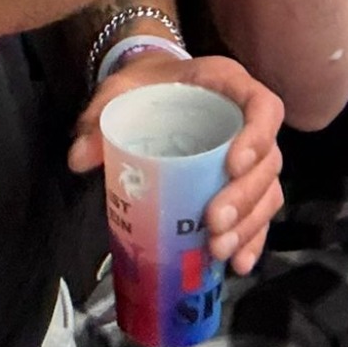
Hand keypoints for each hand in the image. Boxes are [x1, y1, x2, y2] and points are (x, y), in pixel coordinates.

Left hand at [68, 52, 284, 274]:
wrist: (153, 86)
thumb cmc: (144, 84)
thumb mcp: (120, 90)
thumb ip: (99, 117)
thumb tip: (78, 158)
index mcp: (227, 85)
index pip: (263, 107)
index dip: (257, 136)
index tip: (232, 165)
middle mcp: (248, 118)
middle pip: (269, 160)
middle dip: (245, 197)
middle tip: (215, 224)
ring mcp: (251, 153)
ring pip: (268, 191)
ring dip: (249, 224)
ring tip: (219, 249)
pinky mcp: (245, 182)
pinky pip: (261, 212)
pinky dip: (253, 238)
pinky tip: (237, 262)